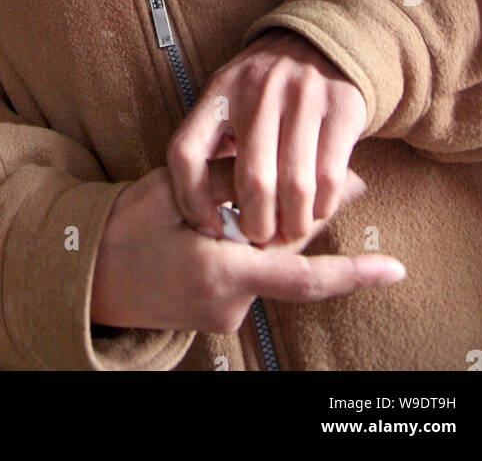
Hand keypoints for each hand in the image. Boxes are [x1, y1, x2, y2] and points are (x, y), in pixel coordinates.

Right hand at [90, 162, 403, 334]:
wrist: (88, 273)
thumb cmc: (126, 227)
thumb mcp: (176, 189)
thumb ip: (233, 181)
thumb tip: (288, 166)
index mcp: (221, 272)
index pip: (302, 278)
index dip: (352, 274)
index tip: (393, 269)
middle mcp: (230, 303)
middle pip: (289, 259)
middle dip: (310, 221)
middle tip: (346, 180)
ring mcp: (223, 315)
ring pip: (270, 264)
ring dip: (272, 232)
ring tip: (258, 195)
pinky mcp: (217, 315)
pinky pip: (251, 274)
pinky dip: (252, 247)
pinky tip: (233, 223)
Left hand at [166, 30, 368, 244]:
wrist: (319, 43)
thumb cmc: (264, 90)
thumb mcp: (227, 99)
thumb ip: (214, 145)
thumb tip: (208, 219)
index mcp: (219, 91)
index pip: (186, 153)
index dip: (191, 199)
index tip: (208, 224)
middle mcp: (258, 90)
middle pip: (252, 180)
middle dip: (256, 224)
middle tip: (260, 237)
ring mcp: (302, 95)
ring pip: (294, 186)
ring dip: (294, 223)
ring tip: (289, 231)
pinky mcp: (341, 107)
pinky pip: (330, 176)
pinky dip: (323, 206)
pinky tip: (317, 209)